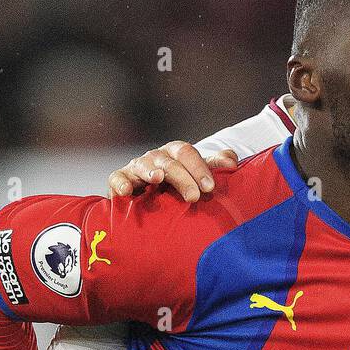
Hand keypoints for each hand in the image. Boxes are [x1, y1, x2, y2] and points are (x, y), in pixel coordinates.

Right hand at [108, 142, 238, 200]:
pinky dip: (120, 183)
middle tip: (194, 196)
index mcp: (176, 153)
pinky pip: (117, 178)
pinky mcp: (120, 180)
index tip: (210, 187)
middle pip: (169, 162)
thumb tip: (233, 162)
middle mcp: (156, 157)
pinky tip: (126, 192)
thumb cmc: (180, 184)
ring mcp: (137, 167)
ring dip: (151, 171)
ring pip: (144, 166)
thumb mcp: (198, 173)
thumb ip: (215, 165)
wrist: (152, 194)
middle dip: (183, 178)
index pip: (187, 153)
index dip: (199, 168)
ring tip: (158, 178)